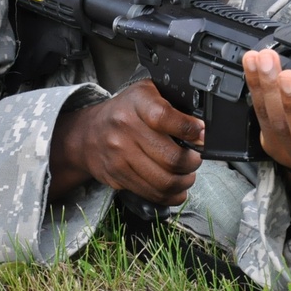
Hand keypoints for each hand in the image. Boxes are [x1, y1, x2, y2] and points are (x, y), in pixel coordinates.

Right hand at [49, 79, 203, 204]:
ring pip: (164, 181)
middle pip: (171, 157)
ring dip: (184, 182)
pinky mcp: (118, 176)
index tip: (202, 135)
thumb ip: (173, 105)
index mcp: (137, 103)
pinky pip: (151, 193)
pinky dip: (171, 195)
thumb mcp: (147, 94)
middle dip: (192, 162)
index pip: (164, 117)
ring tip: (187, 175)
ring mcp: (120, 155)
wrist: (88, 133)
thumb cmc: (126, 112)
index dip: (189, 129)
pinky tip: (176, 188)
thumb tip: (202, 130)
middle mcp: (125, 128)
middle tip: (195, 159)